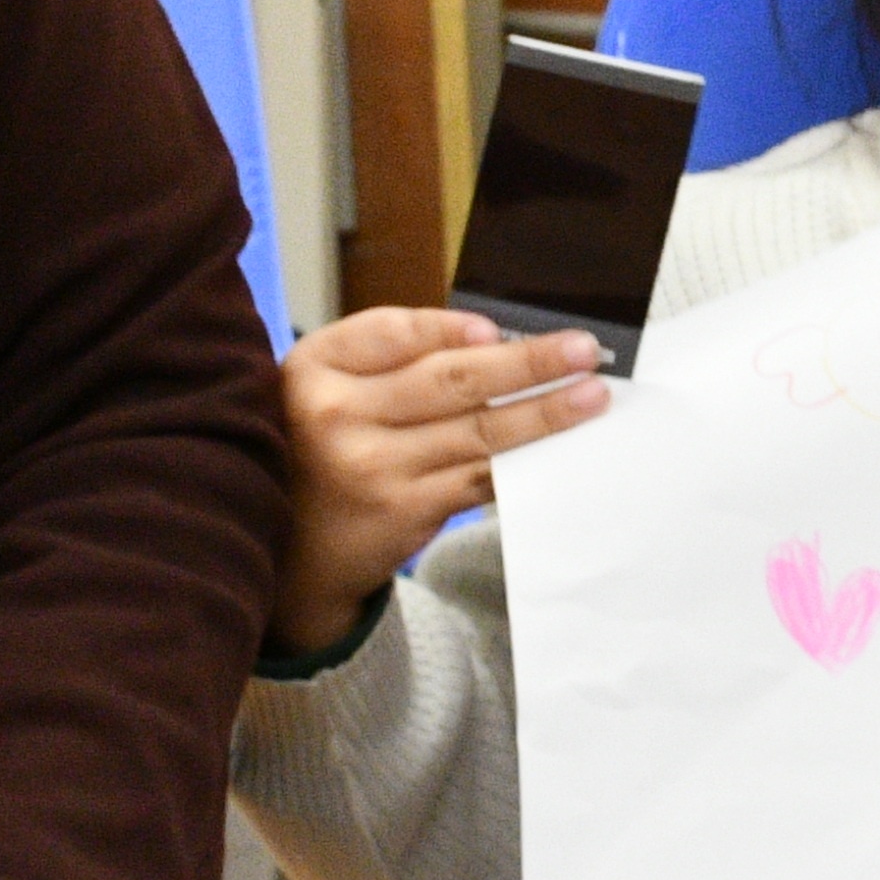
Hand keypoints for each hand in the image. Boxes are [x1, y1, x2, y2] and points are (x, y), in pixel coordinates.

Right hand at [272, 305, 614, 651]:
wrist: (289, 551)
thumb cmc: (319, 448)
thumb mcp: (323, 386)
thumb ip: (387, 357)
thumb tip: (491, 340)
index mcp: (314, 366)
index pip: (392, 333)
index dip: (449, 328)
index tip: (495, 329)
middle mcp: (337, 414)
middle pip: (449, 380)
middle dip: (526, 363)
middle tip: (582, 350)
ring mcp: (372, 467)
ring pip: (476, 432)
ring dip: (542, 413)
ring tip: (590, 397)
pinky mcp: (403, 512)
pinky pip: (478, 479)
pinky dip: (520, 462)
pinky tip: (556, 449)